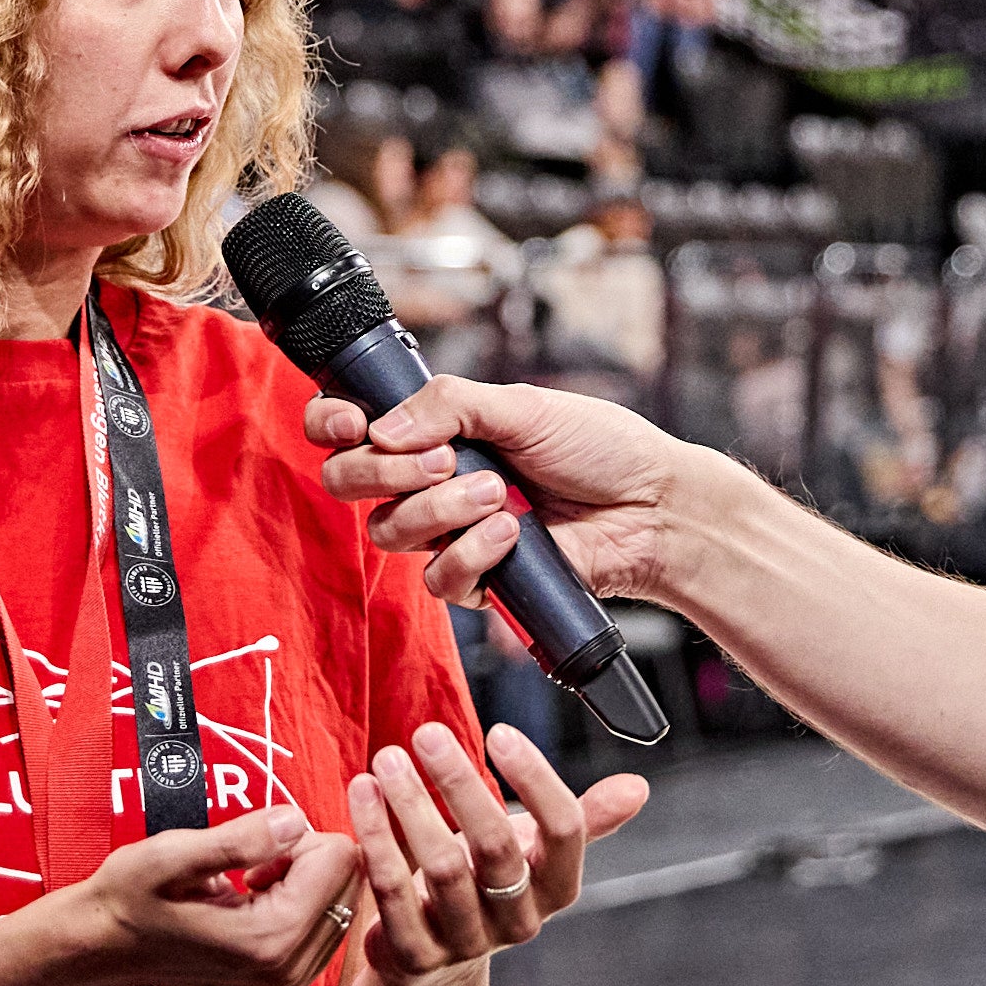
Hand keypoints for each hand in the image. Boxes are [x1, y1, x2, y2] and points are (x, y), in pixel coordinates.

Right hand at [70, 808, 366, 985]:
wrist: (105, 947)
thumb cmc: (130, 898)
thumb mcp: (172, 857)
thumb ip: (239, 840)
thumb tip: (296, 821)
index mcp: (270, 938)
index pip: (339, 857)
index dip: (297, 835)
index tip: (254, 846)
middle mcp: (290, 967)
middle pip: (350, 878)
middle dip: (306, 856)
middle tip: (251, 864)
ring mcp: (292, 978)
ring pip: (343, 896)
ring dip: (303, 877)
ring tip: (247, 882)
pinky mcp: (289, 978)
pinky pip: (328, 916)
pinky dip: (300, 897)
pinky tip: (253, 898)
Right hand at [309, 376, 701, 607]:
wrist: (652, 506)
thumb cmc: (599, 448)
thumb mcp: (523, 407)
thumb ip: (449, 405)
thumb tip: (382, 428)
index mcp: (436, 430)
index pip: (351, 427)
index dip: (333, 424)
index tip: (352, 423)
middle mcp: (432, 481)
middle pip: (349, 483)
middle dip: (382, 472)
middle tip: (442, 461)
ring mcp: (450, 532)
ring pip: (390, 533)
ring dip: (439, 511)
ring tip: (499, 493)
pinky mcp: (477, 579)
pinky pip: (438, 579)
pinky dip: (471, 553)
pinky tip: (513, 533)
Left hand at [345, 720, 649, 985]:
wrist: (434, 962)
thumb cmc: (486, 885)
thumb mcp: (536, 852)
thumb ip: (583, 818)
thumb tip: (638, 787)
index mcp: (557, 887)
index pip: (563, 830)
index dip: (535, 778)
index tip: (499, 732)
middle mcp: (518, 920)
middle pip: (496, 847)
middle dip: (460, 783)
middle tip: (428, 733)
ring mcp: (466, 943)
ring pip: (441, 869)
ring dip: (410, 806)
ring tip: (387, 760)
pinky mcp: (414, 957)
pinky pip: (391, 894)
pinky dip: (376, 839)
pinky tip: (362, 797)